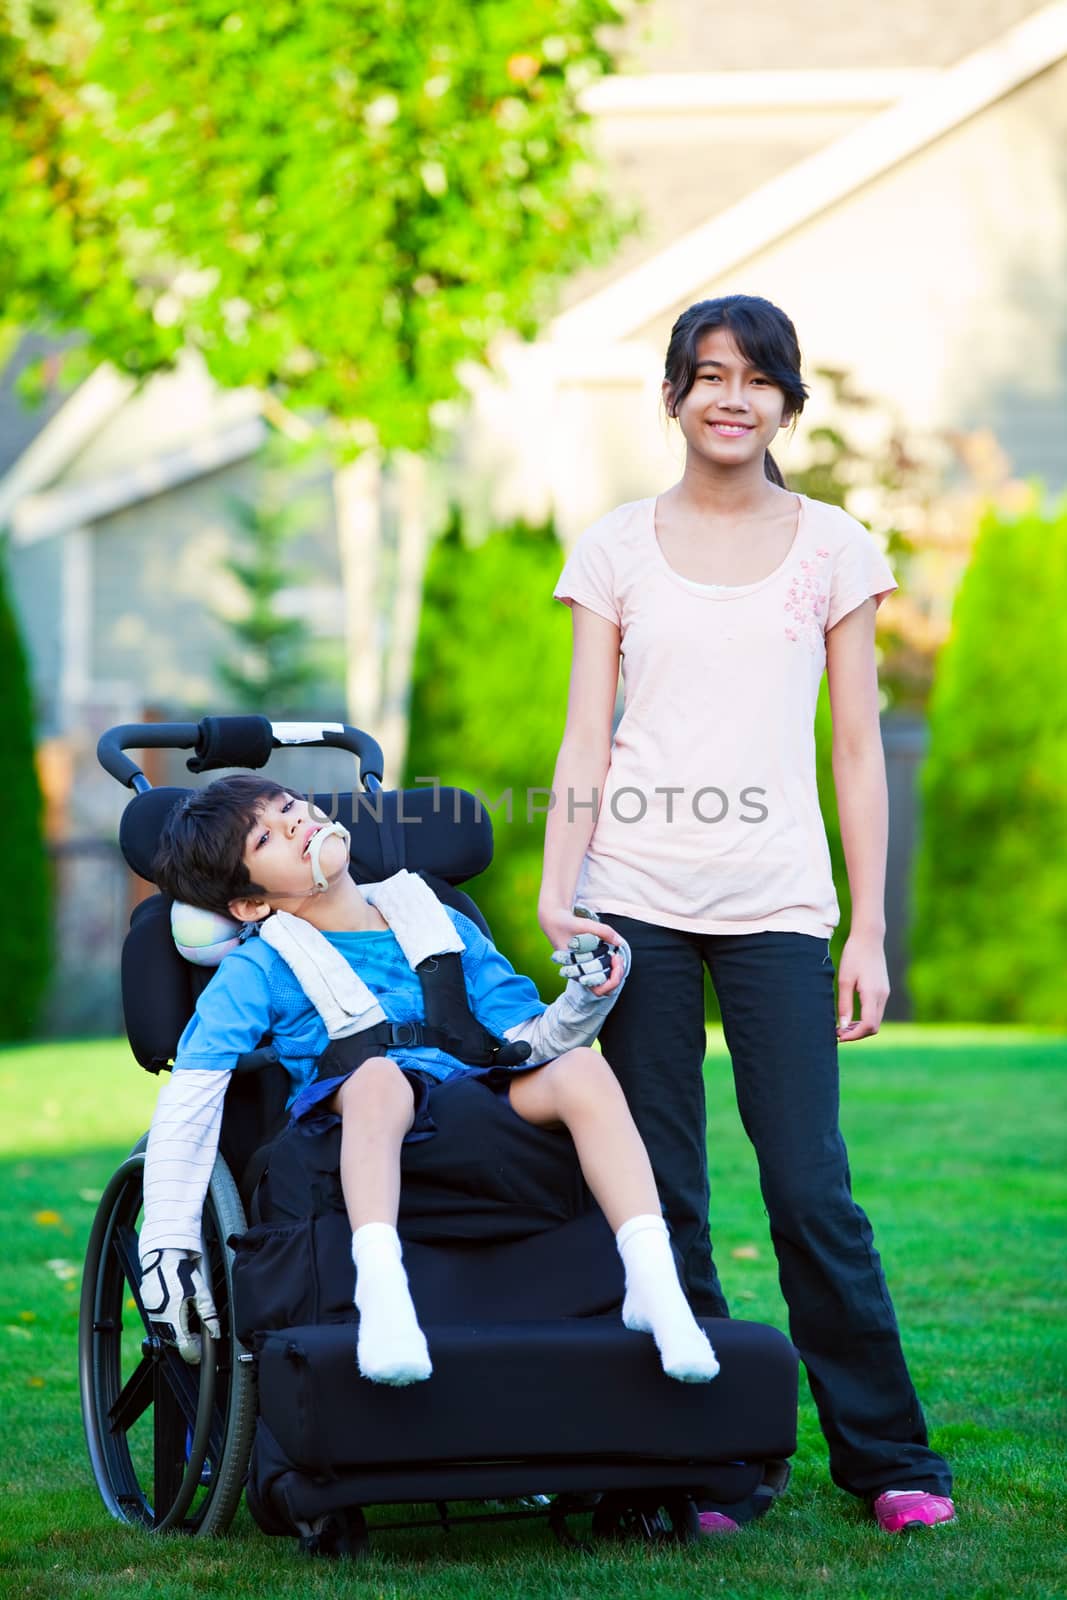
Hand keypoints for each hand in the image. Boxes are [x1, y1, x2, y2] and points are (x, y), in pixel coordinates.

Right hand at [140, 1247, 219, 1363]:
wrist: (162, 1256)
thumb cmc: (181, 1271)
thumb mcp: (202, 1292)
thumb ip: (209, 1315)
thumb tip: (215, 1332)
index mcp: (175, 1320)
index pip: (185, 1349)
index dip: (195, 1353)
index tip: (201, 1351)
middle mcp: (160, 1320)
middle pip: (176, 1341)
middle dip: (188, 1340)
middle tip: (198, 1334)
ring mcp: (151, 1314)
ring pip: (166, 1332)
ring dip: (177, 1331)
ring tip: (187, 1319)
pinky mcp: (146, 1306)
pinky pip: (158, 1321)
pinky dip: (167, 1320)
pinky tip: (176, 1309)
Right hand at [540, 903, 624, 997]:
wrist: (554, 922)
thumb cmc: (565, 925)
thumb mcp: (584, 925)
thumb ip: (603, 931)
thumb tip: (619, 942)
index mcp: (575, 970)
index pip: (598, 990)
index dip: (612, 979)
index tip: (614, 958)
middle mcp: (579, 974)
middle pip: (605, 987)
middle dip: (617, 973)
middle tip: (617, 956)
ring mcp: (584, 970)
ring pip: (605, 982)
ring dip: (615, 971)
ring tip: (617, 956)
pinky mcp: (587, 964)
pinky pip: (603, 973)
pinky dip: (611, 966)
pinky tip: (613, 955)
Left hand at [835, 931, 889, 1040]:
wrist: (869, 938)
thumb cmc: (854, 956)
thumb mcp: (844, 980)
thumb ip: (844, 1004)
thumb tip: (842, 1026)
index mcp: (873, 994)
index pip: (868, 1025)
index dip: (854, 1035)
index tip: (839, 1036)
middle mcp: (882, 996)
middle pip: (874, 1027)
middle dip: (857, 1034)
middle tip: (838, 1034)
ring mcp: (885, 994)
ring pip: (876, 1020)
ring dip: (860, 1027)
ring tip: (842, 1027)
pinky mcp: (883, 991)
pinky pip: (876, 1012)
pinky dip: (865, 1019)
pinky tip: (851, 1017)